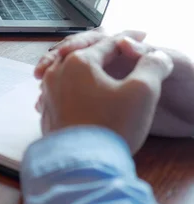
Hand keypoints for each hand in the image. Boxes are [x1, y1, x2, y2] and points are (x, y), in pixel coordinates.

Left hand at [38, 36, 173, 153]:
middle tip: (119, 49)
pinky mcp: (47, 112)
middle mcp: (57, 73)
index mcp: (78, 61)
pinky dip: (74, 88)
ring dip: (85, 69)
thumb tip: (156, 56)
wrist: (83, 164)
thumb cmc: (112, 126)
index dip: (129, 41)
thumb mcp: (143, 91)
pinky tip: (85, 94)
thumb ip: (152, 65)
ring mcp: (49, 93)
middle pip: (83, 54)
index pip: (108, 44)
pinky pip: (60, 92)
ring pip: (68, 72)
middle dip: (102, 52)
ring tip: (99, 70)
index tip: (143, 39)